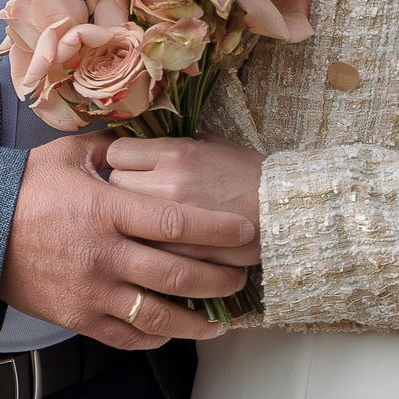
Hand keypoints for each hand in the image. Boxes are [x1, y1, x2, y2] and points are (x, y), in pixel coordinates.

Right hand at [0, 133, 253, 348]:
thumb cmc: (21, 191)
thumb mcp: (65, 156)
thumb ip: (108, 148)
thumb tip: (139, 139)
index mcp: (106, 209)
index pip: (177, 224)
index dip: (218, 231)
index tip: (244, 232)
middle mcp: (103, 254)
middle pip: (178, 275)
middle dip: (219, 280)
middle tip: (242, 276)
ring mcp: (91, 291)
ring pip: (158, 316)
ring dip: (197, 321)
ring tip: (221, 319)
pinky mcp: (77, 317)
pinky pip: (126, 336)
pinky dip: (155, 337)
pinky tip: (172, 331)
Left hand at [101, 136, 264, 266]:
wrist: (285, 212)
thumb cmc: (250, 175)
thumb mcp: (212, 145)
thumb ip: (174, 145)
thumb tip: (144, 146)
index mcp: (175, 152)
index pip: (117, 152)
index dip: (121, 161)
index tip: (130, 168)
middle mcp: (167, 183)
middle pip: (113, 186)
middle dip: (120, 191)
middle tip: (135, 197)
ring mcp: (172, 222)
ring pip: (123, 221)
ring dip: (129, 222)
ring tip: (144, 223)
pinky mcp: (181, 253)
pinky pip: (144, 249)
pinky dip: (147, 247)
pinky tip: (159, 244)